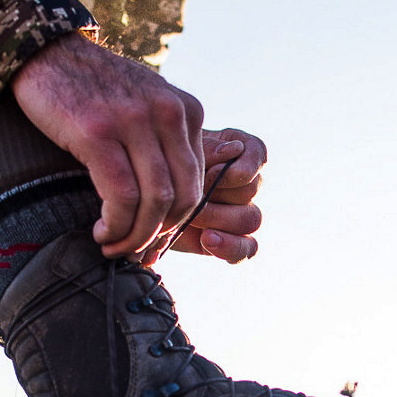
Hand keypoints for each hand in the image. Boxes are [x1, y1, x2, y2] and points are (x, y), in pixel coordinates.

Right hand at [11, 33, 204, 256]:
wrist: (45, 53)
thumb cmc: (90, 88)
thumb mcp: (143, 104)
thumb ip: (162, 141)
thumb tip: (166, 201)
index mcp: (186, 110)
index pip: (197, 183)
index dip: (176, 223)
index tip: (151, 240)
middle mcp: (168, 113)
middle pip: (183, 197)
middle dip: (160, 236)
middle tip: (135, 252)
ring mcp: (134, 121)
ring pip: (155, 202)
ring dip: (136, 237)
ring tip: (113, 247)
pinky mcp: (97, 133)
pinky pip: (121, 196)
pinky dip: (115, 225)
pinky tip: (100, 232)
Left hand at [145, 128, 266, 265]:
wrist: (139, 201)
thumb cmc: (158, 165)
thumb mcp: (175, 149)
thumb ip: (206, 149)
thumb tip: (233, 150)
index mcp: (235, 151)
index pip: (256, 153)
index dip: (240, 165)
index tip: (214, 172)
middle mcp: (242, 183)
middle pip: (250, 189)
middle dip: (217, 194)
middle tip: (189, 196)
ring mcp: (238, 213)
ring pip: (251, 219)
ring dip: (218, 218)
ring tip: (191, 218)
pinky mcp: (229, 240)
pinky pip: (247, 248)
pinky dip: (231, 247)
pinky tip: (208, 240)